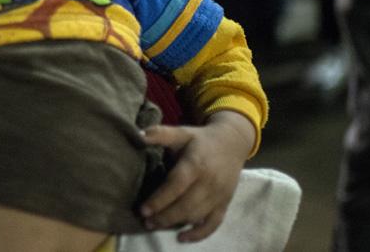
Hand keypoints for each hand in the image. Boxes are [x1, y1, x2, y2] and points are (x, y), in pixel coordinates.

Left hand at [138, 111, 255, 242]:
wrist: (232, 143)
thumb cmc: (200, 140)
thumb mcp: (181, 133)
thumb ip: (159, 134)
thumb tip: (136, 135)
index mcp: (196, 164)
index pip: (176, 186)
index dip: (159, 200)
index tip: (143, 209)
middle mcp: (209, 182)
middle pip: (185, 205)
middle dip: (164, 217)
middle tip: (146, 221)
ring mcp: (219, 195)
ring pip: (196, 216)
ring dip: (175, 224)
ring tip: (155, 225)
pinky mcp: (225, 204)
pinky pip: (213, 224)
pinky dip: (198, 234)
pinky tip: (181, 238)